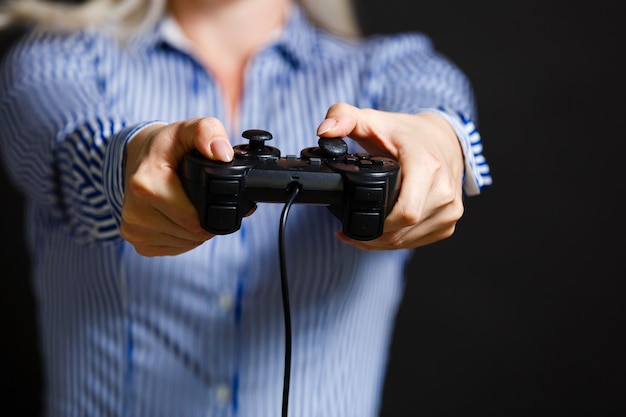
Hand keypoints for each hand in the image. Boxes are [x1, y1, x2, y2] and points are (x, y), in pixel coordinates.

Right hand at [120, 117, 233, 255]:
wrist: (136, 158)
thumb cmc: (166, 146)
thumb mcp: (187, 130)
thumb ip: (208, 133)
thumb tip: (222, 154)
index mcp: (145, 185)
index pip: (193, 220)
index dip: (213, 213)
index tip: (214, 198)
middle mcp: (134, 211)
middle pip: (191, 234)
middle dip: (205, 221)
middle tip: (203, 200)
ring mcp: (132, 229)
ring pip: (184, 243)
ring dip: (195, 231)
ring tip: (191, 206)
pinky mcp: (135, 241)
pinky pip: (173, 248)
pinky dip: (183, 238)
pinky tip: (179, 218)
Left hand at [317, 103, 464, 249]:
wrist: (443, 139)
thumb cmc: (407, 133)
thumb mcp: (373, 119)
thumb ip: (343, 117)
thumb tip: (324, 130)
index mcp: (427, 166)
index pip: (406, 212)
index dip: (377, 223)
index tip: (352, 219)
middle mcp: (444, 191)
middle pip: (402, 230)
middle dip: (372, 235)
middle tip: (347, 230)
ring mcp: (450, 209)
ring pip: (408, 241)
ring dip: (381, 242)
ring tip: (361, 230)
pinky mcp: (449, 222)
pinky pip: (417, 242)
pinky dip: (396, 242)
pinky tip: (382, 233)